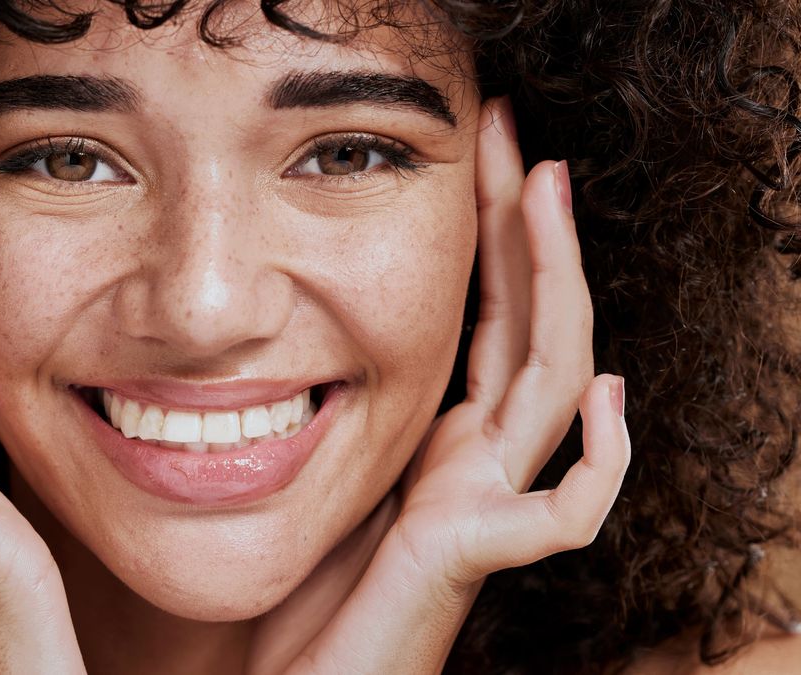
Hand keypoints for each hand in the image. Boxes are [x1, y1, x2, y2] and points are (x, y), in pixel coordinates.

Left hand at [248, 97, 630, 673]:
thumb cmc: (320, 587)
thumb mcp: (337, 462)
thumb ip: (360, 403)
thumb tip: (321, 325)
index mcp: (446, 433)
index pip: (491, 314)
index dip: (499, 233)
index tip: (490, 148)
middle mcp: (478, 459)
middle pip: (528, 326)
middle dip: (531, 230)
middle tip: (520, 138)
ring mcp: (486, 503)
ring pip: (549, 386)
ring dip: (559, 293)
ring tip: (549, 200)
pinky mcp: (480, 557)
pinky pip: (564, 513)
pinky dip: (598, 459)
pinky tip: (603, 395)